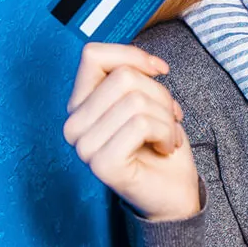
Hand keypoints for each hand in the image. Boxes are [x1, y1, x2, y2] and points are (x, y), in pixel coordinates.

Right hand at [61, 41, 200, 221]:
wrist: (173, 192)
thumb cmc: (158, 142)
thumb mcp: (146, 97)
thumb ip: (134, 75)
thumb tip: (150, 64)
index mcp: (79, 105)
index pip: (92, 55)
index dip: (132, 55)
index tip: (160, 71)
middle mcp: (73, 125)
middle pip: (123, 77)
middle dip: (159, 94)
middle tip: (168, 118)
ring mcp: (84, 147)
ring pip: (136, 100)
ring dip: (166, 117)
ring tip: (168, 135)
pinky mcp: (102, 165)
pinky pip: (141, 125)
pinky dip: (165, 133)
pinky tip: (165, 148)